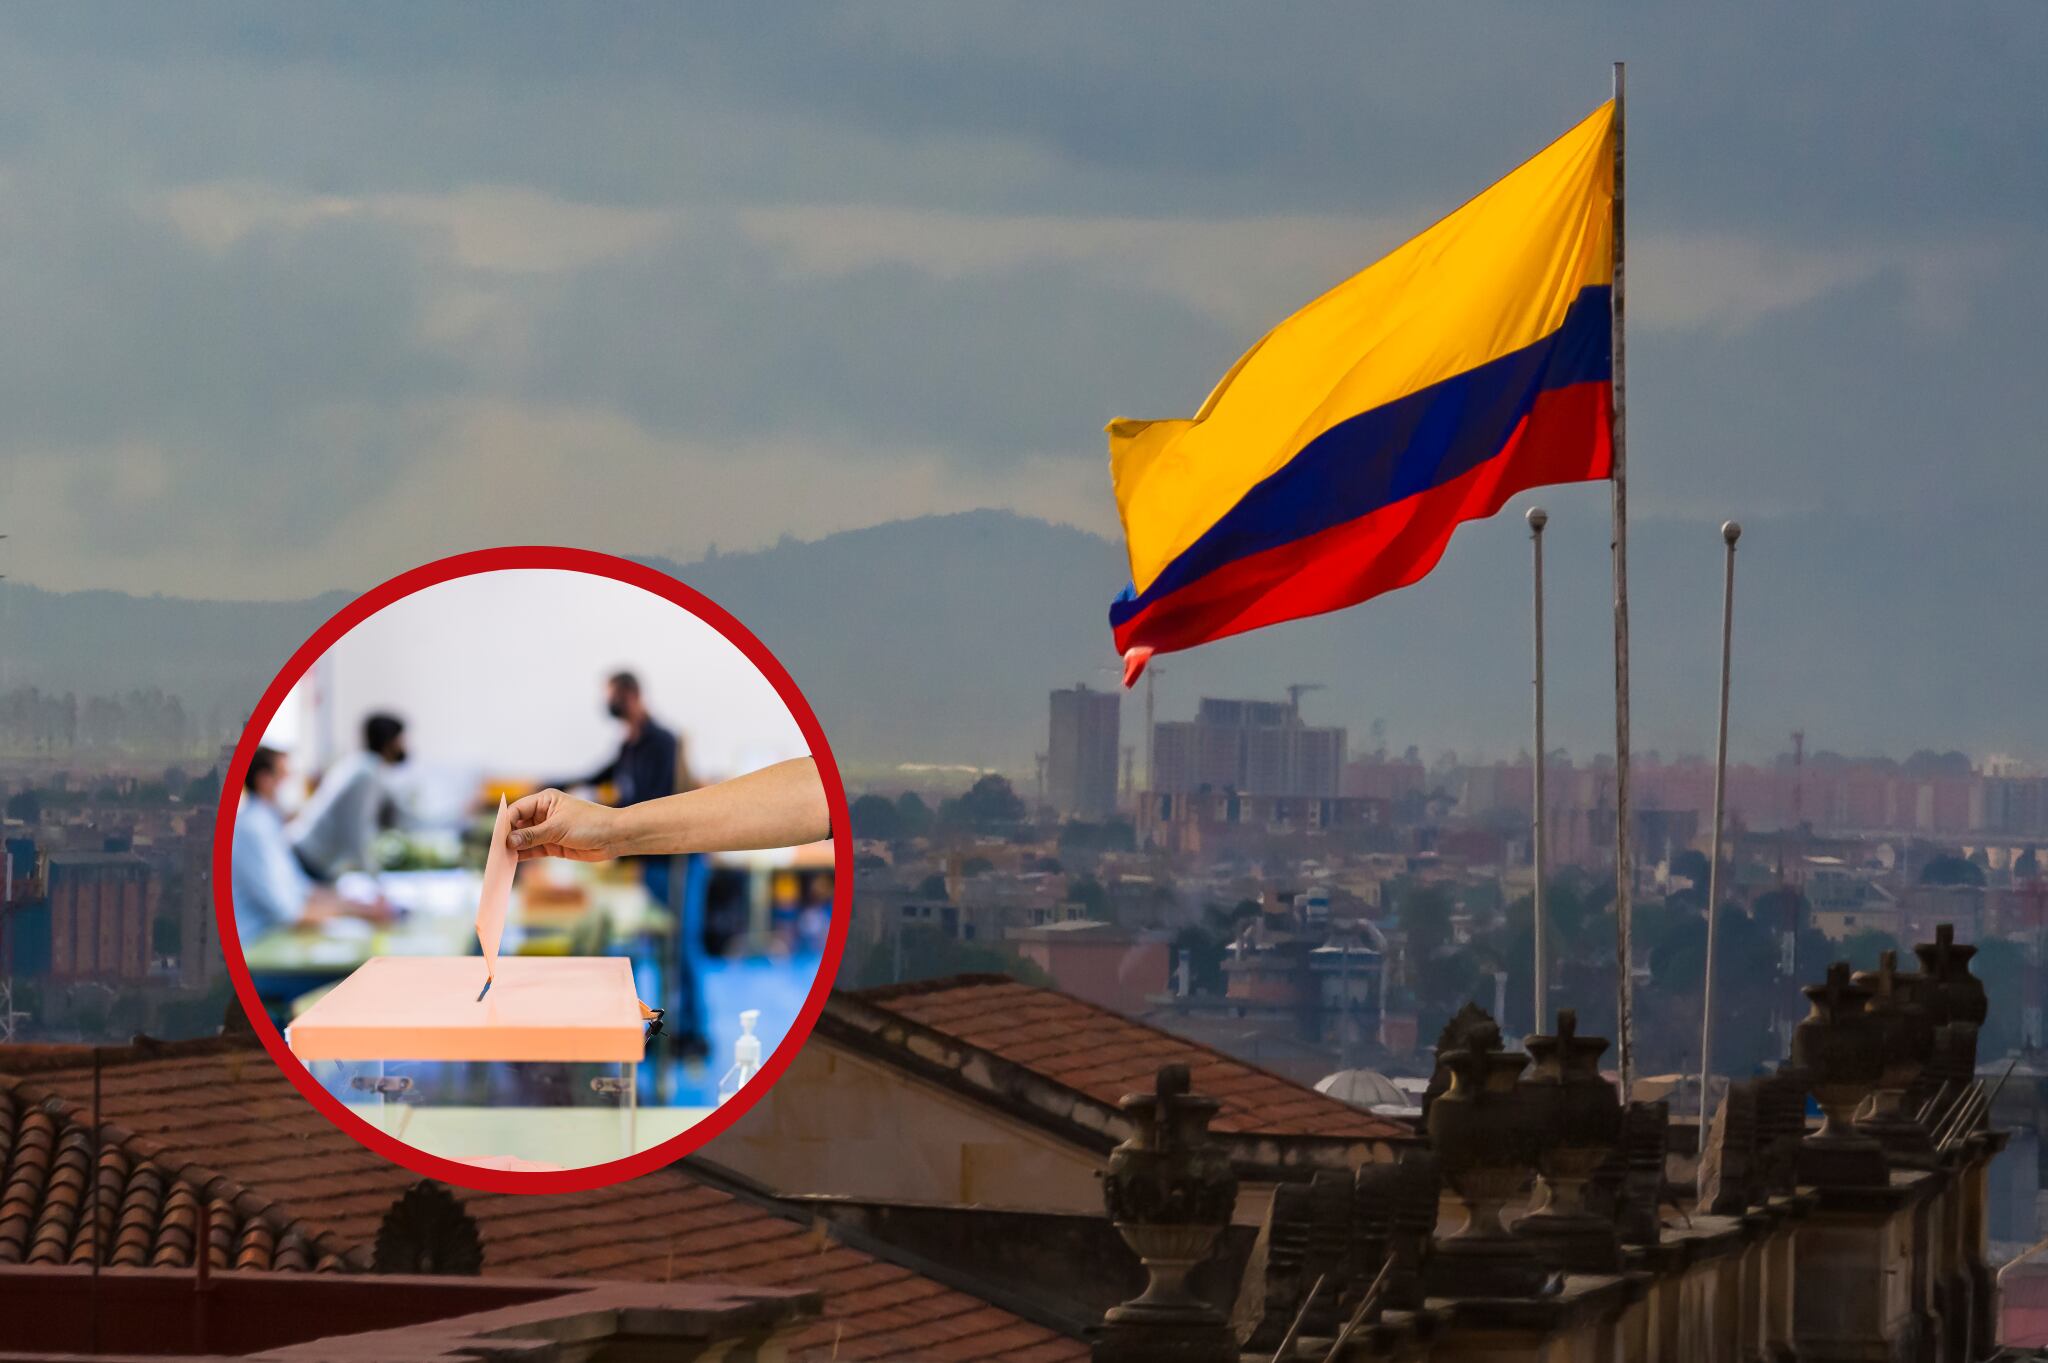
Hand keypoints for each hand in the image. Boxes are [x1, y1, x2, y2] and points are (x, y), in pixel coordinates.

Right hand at [506, 787, 623, 861]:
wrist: (614, 837)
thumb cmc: (590, 824)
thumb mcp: (558, 828)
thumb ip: (533, 835)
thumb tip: (509, 841)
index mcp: (544, 801)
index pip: (517, 810)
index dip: (505, 823)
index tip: (497, 837)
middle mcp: (543, 814)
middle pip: (518, 825)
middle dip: (507, 837)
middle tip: (495, 850)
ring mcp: (548, 830)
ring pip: (524, 839)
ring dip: (514, 848)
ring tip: (500, 859)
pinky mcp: (553, 845)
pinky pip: (533, 850)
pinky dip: (524, 855)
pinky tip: (512, 862)